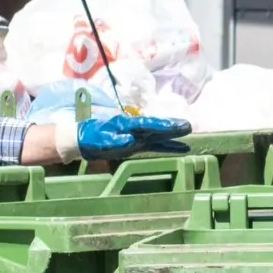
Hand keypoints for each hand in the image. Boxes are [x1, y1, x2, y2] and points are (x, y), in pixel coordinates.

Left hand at [76, 113, 192, 160]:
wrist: (85, 138)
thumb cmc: (91, 138)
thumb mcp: (100, 140)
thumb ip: (114, 140)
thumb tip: (130, 140)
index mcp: (126, 124)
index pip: (145, 124)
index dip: (159, 124)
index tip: (172, 125)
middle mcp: (135, 128)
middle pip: (155, 127)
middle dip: (170, 126)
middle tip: (187, 126)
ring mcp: (139, 135)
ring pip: (158, 134)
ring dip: (172, 133)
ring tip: (188, 131)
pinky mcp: (140, 143)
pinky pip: (157, 144)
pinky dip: (170, 145)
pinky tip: (183, 147)